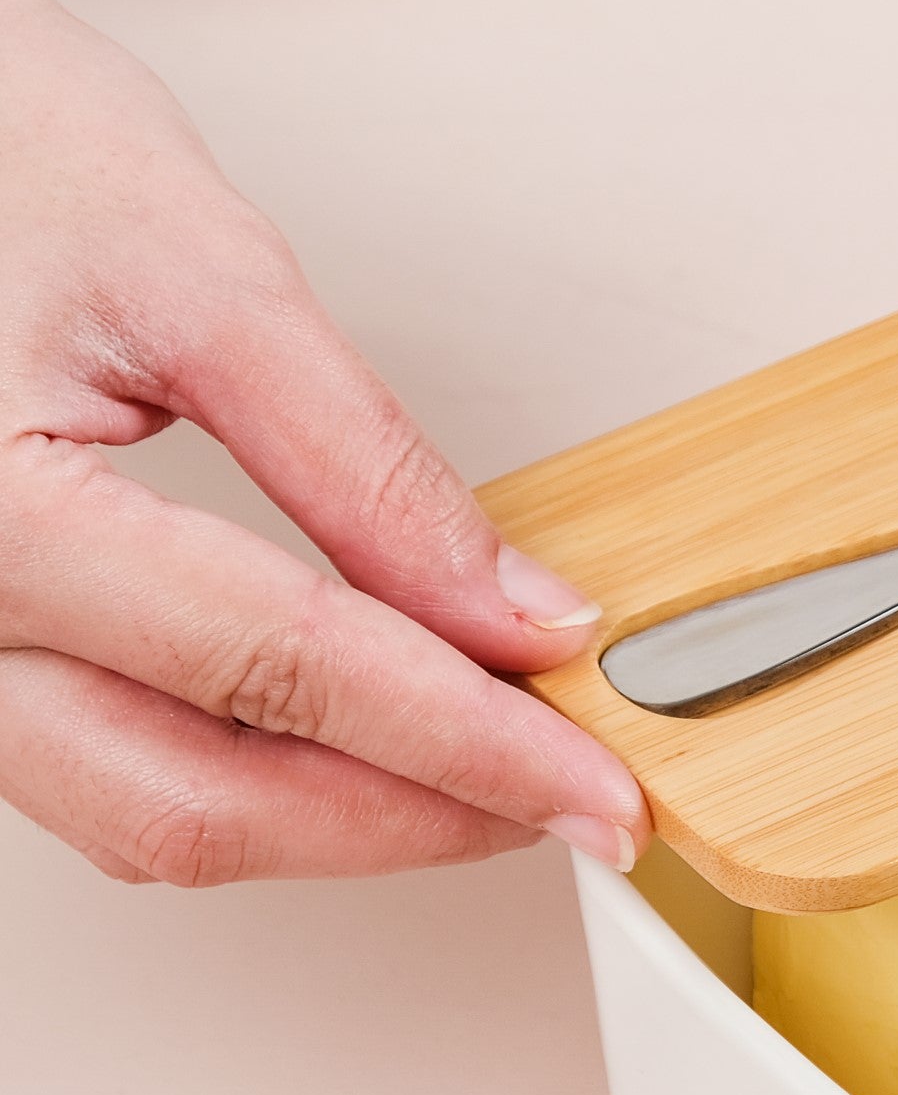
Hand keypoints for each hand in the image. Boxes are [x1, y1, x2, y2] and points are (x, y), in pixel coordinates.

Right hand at [0, 0, 647, 885]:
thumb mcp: (201, 275)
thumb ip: (367, 465)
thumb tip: (521, 613)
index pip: (282, 670)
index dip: (468, 743)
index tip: (594, 782)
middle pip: (201, 804)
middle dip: (415, 817)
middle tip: (571, 797)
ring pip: (149, 816)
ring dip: (342, 819)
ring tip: (495, 772)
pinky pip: (107, 772)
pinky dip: (258, 781)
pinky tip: (370, 747)